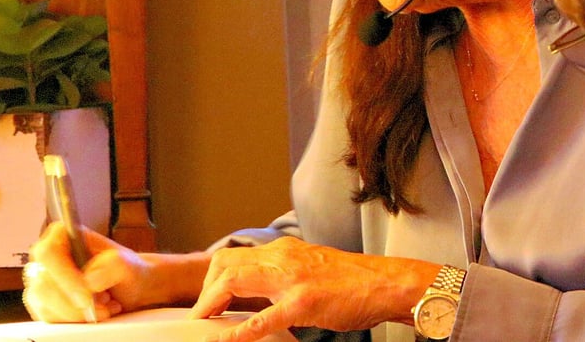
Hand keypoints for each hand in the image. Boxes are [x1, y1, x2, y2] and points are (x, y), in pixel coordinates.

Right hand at [23, 222, 155, 321]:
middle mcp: (49, 257)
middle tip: (103, 304)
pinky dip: (75, 319)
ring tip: (104, 305)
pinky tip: (94, 312)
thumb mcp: (129, 263)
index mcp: (64, 235)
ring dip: (78, 312)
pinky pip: (50, 317)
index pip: (48, 254)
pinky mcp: (45, 303)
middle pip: (44, 284)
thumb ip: (114, 265)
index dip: (64, 276)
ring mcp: (44, 281)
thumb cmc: (127, 270)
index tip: (86, 296)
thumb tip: (90, 280)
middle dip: (75, 302)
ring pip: (46, 304)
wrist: (130, 287)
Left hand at [189, 237, 437, 341]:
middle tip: (200, 315)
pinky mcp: (302, 303)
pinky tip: (223, 340)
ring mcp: (291, 279)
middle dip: (205, 291)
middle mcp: (282, 258)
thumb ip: (283, 275)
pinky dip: (237, 332)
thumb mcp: (310, 268)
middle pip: (224, 264)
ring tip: (202, 323)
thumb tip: (258, 293)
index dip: (212, 278)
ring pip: (234, 282)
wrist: (384, 282)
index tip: (207, 300)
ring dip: (210, 303)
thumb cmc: (352, 280)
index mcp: (284, 251)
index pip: (233, 256)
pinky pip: (261, 319)